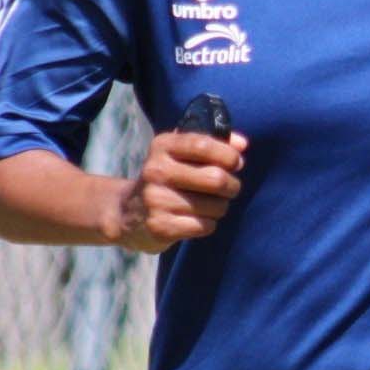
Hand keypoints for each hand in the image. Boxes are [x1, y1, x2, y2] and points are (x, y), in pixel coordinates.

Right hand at [113, 130, 247, 253]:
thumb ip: (213, 143)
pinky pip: (205, 225)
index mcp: (162, 146)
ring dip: (221, 207)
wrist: (126, 213)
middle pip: (216, 178)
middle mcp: (156, 171)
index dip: (228, 155)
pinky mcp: (160, 226)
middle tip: (230, 188)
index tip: (236, 163)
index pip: (203, 144)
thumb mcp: (181, 153)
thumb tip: (243, 145)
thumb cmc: (168, 178)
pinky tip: (196, 219)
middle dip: (232, 185)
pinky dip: (209, 223)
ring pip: (215, 205)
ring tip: (211, 204)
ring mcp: (156, 200)